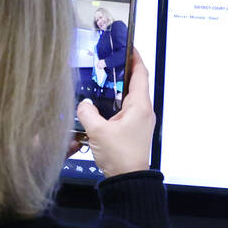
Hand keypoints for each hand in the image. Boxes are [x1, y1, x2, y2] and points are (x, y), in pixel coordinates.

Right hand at [77, 48, 154, 176]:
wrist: (128, 181)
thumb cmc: (120, 156)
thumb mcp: (98, 131)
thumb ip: (87, 112)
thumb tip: (83, 103)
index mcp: (140, 106)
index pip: (141, 74)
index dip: (135, 58)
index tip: (129, 46)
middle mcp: (144, 111)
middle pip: (136, 84)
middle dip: (124, 71)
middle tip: (110, 60)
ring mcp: (140, 122)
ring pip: (130, 98)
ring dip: (119, 88)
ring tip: (104, 79)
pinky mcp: (134, 131)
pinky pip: (126, 111)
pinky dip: (116, 103)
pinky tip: (102, 105)